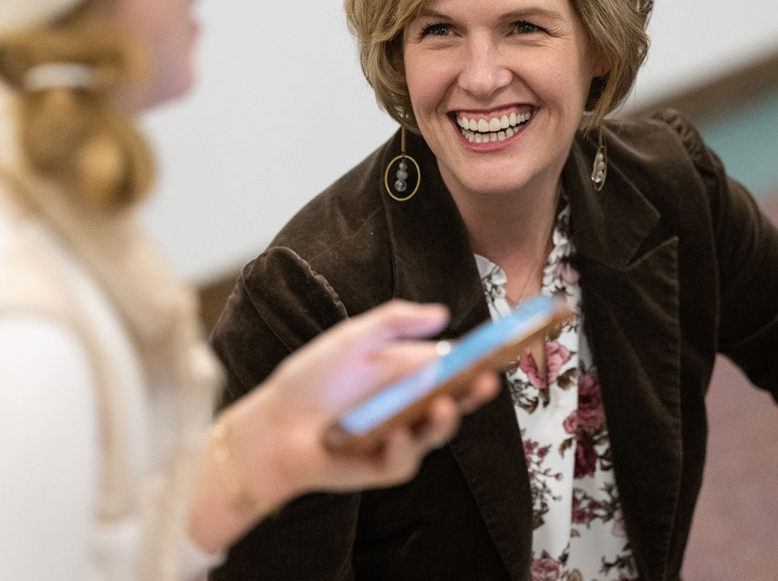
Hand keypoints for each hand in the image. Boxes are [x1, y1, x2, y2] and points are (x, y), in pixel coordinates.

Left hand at [228, 300, 498, 506]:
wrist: (274, 424)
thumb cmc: (312, 379)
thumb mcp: (352, 339)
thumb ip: (394, 321)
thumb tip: (442, 313)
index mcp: (409, 371)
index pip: (455, 364)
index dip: (481, 358)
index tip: (503, 348)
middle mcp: (412, 403)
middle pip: (457, 399)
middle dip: (476, 392)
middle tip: (489, 381)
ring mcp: (402, 435)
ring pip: (436, 431)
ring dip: (444, 420)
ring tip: (444, 405)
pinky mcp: (384, 465)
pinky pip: (403, 459)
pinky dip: (404, 447)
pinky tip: (398, 434)